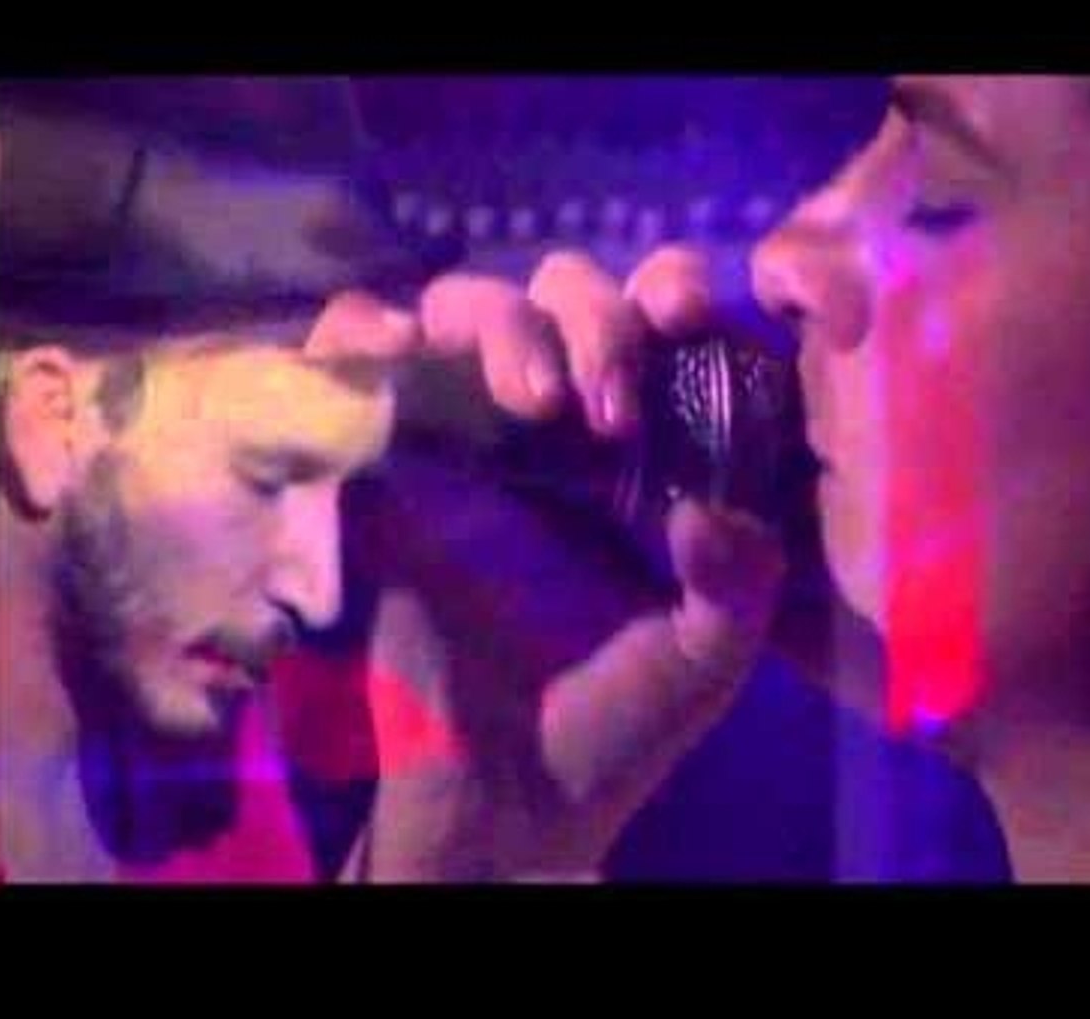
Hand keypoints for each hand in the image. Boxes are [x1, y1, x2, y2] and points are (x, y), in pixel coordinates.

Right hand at [302, 249, 785, 879]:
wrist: (506, 800)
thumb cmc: (611, 724)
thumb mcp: (705, 659)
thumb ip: (737, 583)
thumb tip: (713, 509)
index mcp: (639, 446)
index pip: (651, 320)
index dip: (667, 290)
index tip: (683, 318)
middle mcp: (551, 423)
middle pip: (559, 293)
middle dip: (590, 319)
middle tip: (606, 411)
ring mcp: (459, 437)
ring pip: (460, 307)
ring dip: (496, 324)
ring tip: (529, 408)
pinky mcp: (380, 467)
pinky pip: (351, 362)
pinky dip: (358, 331)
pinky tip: (393, 352)